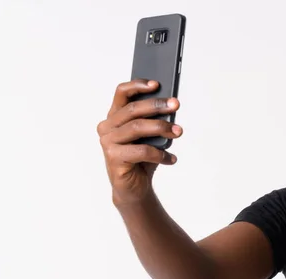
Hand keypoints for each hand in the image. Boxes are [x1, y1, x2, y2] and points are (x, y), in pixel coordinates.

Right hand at [97, 79, 182, 205]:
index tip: (157, 84)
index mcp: (114, 117)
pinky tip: (172, 159)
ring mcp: (108, 143)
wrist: (134, 188)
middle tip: (175, 105)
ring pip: (137, 128)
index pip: (121, 93)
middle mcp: (107, 127)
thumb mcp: (149, 136)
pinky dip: (160, 154)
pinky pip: (141, 151)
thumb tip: (170, 107)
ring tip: (179, 132)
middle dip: (156, 105)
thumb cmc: (142, 159)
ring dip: (162, 128)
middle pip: (132, 109)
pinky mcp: (114, 159)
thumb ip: (153, 121)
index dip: (138, 85)